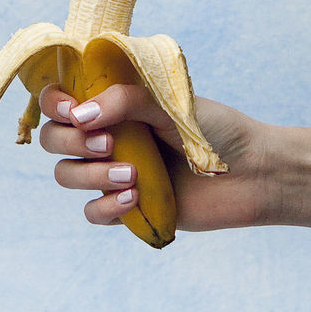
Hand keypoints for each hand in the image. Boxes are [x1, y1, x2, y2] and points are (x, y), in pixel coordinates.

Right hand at [37, 82, 270, 232]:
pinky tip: (135, 197)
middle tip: (109, 144)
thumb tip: (79, 116)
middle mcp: (108, 135)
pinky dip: (106, 205)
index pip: (62, 99)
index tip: (74, 111)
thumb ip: (126, 102)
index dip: (55, 104)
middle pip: (55, 140)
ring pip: (68, 175)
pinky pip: (93, 211)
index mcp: (114, 104)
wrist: (255, 174)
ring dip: (90, 175)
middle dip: (71, 142)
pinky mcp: (128, 207)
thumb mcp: (172, 104)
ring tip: (132, 174)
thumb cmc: (218, 130)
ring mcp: (115, 172)